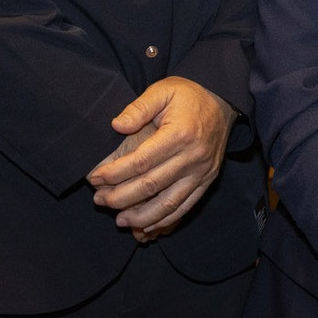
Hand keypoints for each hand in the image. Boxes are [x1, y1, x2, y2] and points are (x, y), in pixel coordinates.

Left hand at [85, 77, 234, 241]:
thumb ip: (139, 107)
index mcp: (179, 134)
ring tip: (119, 220)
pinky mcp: (207, 181)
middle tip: (99, 200)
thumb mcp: (163, 90)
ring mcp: (202, 173)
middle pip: (151, 186)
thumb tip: (116, 125)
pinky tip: (146, 228)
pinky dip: (165, 222)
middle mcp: (193, 157)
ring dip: (141, 217)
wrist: (223, 100)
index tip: (94, 178)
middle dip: (121, 198)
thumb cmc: (188, 94)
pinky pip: (185, 208)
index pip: (141, 162)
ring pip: (168, 205)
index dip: (114, 173)